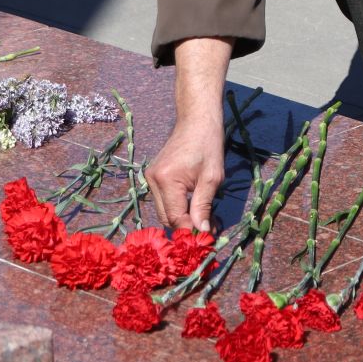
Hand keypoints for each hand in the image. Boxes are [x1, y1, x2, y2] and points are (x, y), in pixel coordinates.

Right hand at [146, 36, 232, 231]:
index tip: (205, 242)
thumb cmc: (208, 145)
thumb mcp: (212, 178)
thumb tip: (202, 232)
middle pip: (166, 218)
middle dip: (186, 229)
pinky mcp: (153, 176)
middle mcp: (152, 181)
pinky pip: (164, 200)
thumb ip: (204, 206)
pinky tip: (195, 209)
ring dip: (182, 219)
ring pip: (164, 211)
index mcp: (166, 180)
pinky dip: (178, 208)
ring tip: (206, 222)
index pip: (176, 218)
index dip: (190, 233)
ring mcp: (150, 178)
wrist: (196, 120)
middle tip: (209, 234)